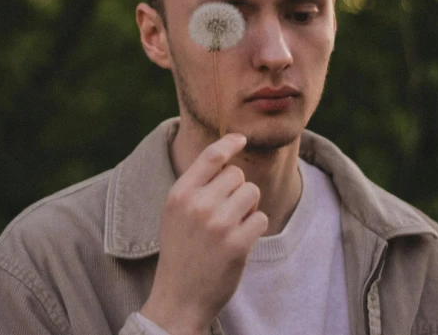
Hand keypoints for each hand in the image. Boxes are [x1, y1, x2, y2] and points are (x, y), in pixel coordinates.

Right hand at [140, 134, 267, 334]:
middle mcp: (197, 205)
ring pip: (252, 193)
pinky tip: (239, 242)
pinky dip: (255, 228)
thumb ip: (196, 185)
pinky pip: (261, 218)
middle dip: (238, 190)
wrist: (179, 298)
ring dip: (249, 208)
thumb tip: (226, 155)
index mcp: (179, 194)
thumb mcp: (176, 213)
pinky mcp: (237, 244)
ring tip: (232, 227)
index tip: (241, 139)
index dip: (230, 143)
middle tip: (226, 213)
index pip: (211, 156)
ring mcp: (218, 224)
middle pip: (237, 174)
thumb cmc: (181, 251)